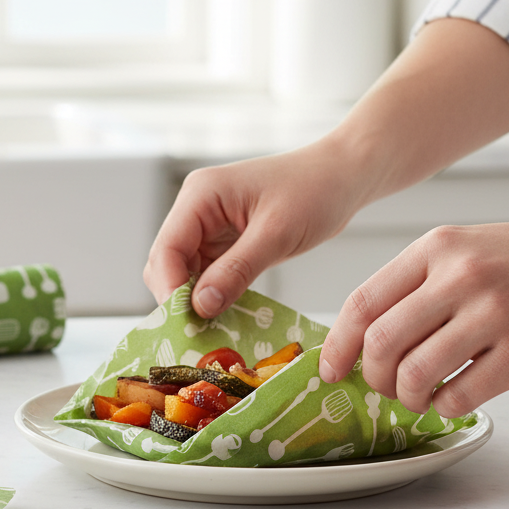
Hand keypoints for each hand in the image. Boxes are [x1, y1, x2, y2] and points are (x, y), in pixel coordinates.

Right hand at [143, 140, 369, 316]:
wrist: (341, 176)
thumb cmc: (315, 191)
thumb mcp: (277, 233)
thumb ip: (237, 269)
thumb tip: (201, 306)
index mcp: (200, 195)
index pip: (167, 248)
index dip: (171, 288)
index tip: (188, 323)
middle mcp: (196, 208)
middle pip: (167, 262)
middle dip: (180, 298)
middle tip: (202, 332)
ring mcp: (208, 225)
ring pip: (184, 272)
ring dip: (197, 300)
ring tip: (216, 329)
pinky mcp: (223, 240)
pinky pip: (207, 274)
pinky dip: (214, 295)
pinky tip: (228, 314)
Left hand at [319, 213, 508, 416]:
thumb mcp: (460, 251)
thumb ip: (413, 285)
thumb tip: (361, 338)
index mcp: (435, 249)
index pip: (363, 303)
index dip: (337, 345)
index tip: (330, 369)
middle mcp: (460, 277)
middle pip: (381, 343)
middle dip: (372, 376)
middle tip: (381, 385)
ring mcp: (494, 313)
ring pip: (415, 374)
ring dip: (406, 397)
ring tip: (416, 395)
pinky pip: (461, 395)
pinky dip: (444, 407)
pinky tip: (451, 398)